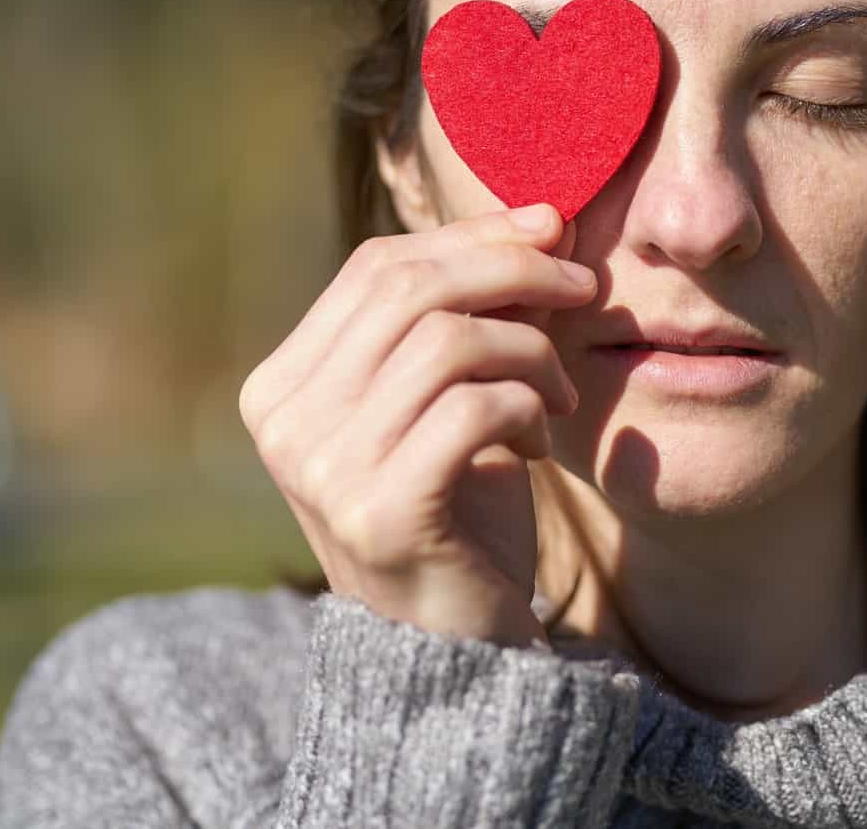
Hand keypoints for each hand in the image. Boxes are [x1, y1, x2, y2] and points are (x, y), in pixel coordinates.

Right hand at [238, 204, 593, 646]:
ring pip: (447, 342)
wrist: (457, 649)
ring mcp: (324, 470)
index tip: (553, 230)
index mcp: (283, 385)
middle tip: (583, 286)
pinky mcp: (381, 512)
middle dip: (513, 270)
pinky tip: (539, 445)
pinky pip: (473, 409)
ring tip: (559, 393)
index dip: (473, 236)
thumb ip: (465, 316)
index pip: (377, 267)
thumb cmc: (460, 510)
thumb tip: (544, 215)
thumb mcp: (448, 398)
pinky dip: (526, 409)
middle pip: (409, 290)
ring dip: (531, 352)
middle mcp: (286, 423)